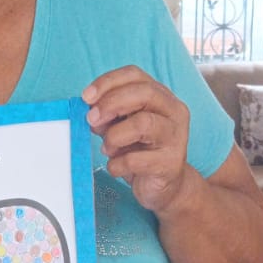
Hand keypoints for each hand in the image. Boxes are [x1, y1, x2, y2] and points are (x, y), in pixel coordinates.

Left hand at [82, 66, 191, 215]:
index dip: (108, 82)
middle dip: (111, 103)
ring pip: (143, 124)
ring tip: (108, 148)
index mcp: (161, 96)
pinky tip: (116, 167)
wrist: (165, 187)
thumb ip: (109, 115)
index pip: (135, 75)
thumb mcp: (123, 127)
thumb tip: (90, 112)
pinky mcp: (170, 163)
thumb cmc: (141, 151)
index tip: (86, 97)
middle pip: (144, 93)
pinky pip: (136, 159)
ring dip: (115, 136)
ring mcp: (176, 137)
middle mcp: (174, 112)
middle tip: (91, 119)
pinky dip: (117, 164)